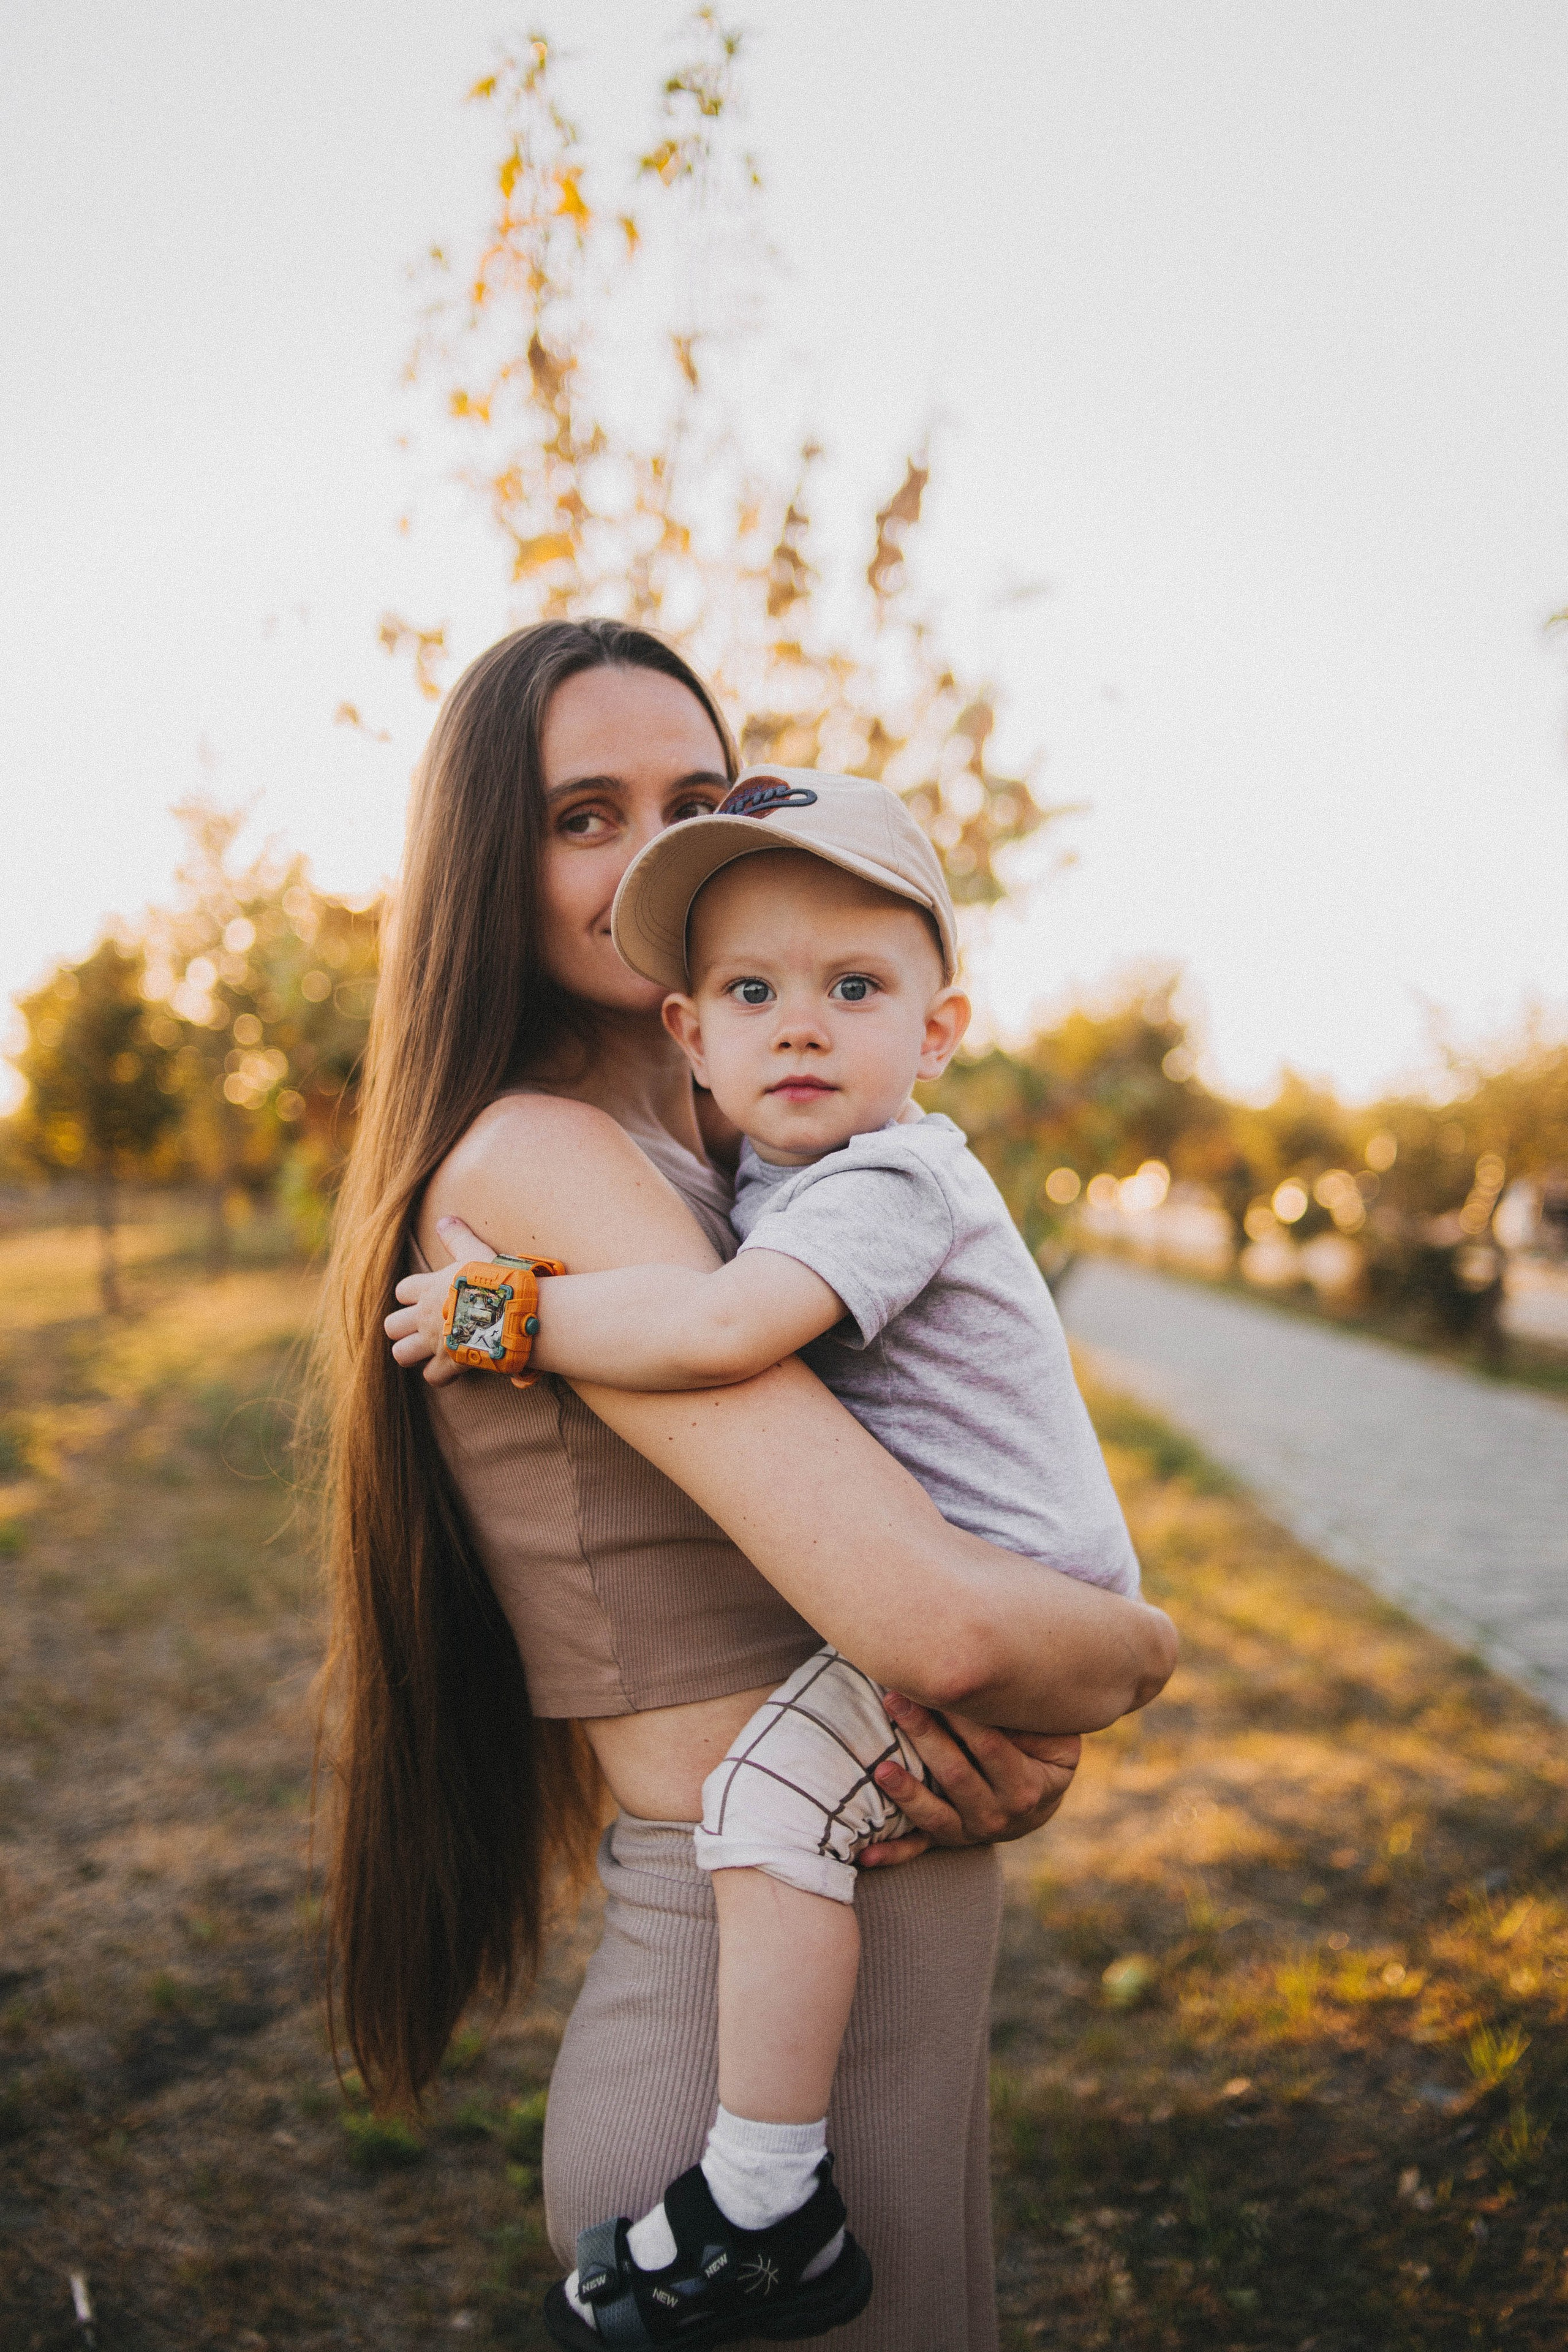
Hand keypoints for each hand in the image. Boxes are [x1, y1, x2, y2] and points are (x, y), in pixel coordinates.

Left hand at [384, 1215, 495, 1386]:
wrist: (511, 1309)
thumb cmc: (495, 1279)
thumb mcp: (475, 1252)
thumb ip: (457, 1238)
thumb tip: (444, 1219)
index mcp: (429, 1289)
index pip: (402, 1291)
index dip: (410, 1296)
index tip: (426, 1297)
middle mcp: (425, 1317)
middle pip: (391, 1326)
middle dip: (402, 1329)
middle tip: (422, 1328)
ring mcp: (434, 1342)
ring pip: (401, 1354)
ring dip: (413, 1354)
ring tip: (430, 1351)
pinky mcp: (449, 1362)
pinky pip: (432, 1377)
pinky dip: (440, 1375)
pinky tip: (453, 1368)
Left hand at [857, 1692, 1080, 1868]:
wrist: (1037, 1803)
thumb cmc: (1042, 1754)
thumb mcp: (1054, 1740)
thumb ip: (1031, 1722)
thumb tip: (997, 1694)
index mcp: (1025, 1788)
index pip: (991, 1747)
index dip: (963, 1716)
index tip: (938, 1684)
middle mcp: (998, 1816)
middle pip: (955, 1775)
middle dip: (924, 1734)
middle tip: (896, 1700)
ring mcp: (969, 1832)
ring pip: (934, 1814)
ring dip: (906, 1793)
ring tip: (880, 1768)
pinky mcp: (946, 1841)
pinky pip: (918, 1849)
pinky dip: (892, 1853)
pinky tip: (866, 1854)